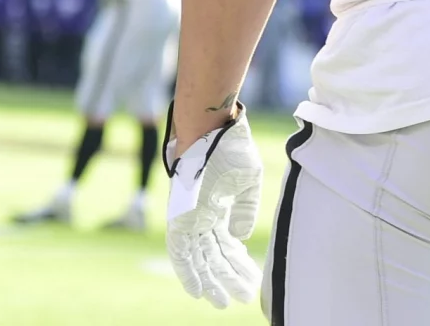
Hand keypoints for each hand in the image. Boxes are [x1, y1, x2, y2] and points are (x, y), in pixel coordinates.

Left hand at [166, 107, 261, 308]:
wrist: (211, 127)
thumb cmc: (230, 148)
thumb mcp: (247, 182)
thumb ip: (244, 210)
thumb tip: (240, 237)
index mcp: (217, 207)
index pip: (226, 243)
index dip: (238, 262)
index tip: (251, 279)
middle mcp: (201, 215)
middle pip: (213, 255)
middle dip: (226, 278)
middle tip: (238, 298)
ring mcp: (189, 217)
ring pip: (199, 258)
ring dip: (210, 280)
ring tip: (223, 302)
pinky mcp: (179, 217)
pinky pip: (180, 252)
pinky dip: (188, 271)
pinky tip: (197, 290)